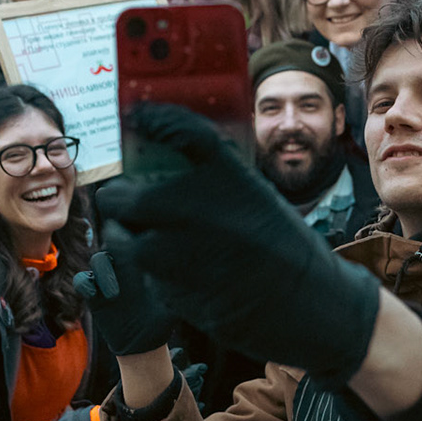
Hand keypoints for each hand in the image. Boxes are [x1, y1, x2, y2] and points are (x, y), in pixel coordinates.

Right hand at [74, 249, 172, 356]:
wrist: (144, 341)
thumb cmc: (163, 317)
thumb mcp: (173, 302)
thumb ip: (174, 288)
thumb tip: (182, 273)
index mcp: (143, 263)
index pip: (134, 239)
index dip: (133, 236)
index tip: (141, 249)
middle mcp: (124, 266)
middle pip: (114, 242)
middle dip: (118, 248)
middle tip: (128, 267)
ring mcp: (107, 279)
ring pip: (98, 259)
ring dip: (104, 271)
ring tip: (114, 295)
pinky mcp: (93, 296)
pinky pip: (82, 281)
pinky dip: (85, 284)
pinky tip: (95, 295)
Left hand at [95, 104, 381, 384]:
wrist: (300, 303)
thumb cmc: (280, 247)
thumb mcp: (253, 195)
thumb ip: (208, 179)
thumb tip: (160, 163)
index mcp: (225, 176)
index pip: (179, 131)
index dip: (155, 119)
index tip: (139, 117)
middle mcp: (191, 207)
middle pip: (121, 196)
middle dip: (121, 199)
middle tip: (131, 200)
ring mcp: (174, 250)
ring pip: (121, 237)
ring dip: (128, 235)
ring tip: (152, 237)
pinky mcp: (166, 287)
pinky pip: (140, 270)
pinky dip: (150, 267)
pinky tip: (180, 268)